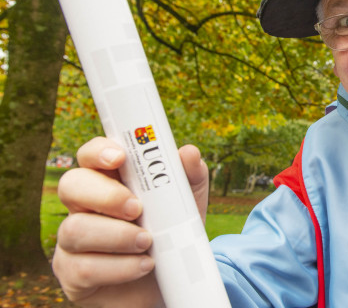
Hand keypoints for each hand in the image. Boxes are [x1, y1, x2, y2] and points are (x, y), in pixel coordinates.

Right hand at [51, 137, 208, 306]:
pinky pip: (83, 268)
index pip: (90, 155)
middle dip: (105, 195)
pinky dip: (119, 267)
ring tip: (148, 242)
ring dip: (116, 236)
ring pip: (74, 229)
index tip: (120, 157)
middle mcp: (84, 206)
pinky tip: (143, 265)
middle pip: (71, 185)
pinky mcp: (73, 274)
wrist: (171, 282)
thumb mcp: (188, 204)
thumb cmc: (172, 234)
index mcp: (109, 181)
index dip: (98, 151)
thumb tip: (188, 153)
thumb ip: (191, 177)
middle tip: (136, 208)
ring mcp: (73, 240)